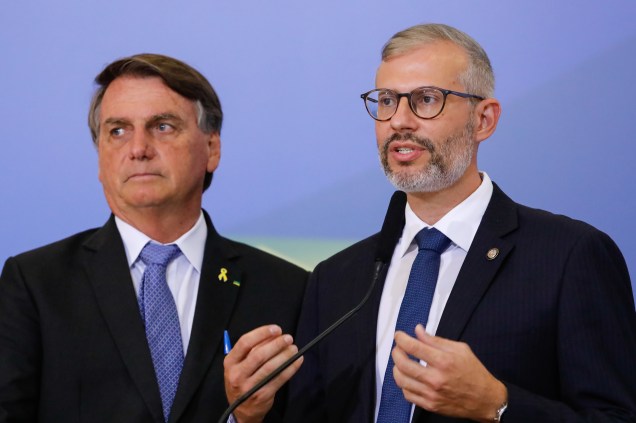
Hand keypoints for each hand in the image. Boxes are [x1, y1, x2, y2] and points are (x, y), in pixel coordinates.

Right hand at [223, 325, 303, 422]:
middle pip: (258, 355)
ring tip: (294, 348)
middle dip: (276, 344)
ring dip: (285, 355)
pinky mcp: (262, 395)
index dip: (262, 333)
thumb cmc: (242, 380)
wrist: (241, 408)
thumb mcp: (239, 365)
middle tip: (288, 338)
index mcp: (230, 362)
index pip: (245, 342)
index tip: (276, 329)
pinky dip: (291, 368)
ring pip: (270, 367)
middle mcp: (237, 374)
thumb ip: (252, 350)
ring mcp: (249, 386)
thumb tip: (273, 336)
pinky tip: (297, 361)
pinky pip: (279, 378)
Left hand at [392, 324, 506, 421]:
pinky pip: (407, 394)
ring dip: (396, 368)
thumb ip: (436, 340)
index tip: (399, 335)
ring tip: (401, 362)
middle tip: (398, 347)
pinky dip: (404, 384)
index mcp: (444, 361)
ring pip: (401, 380)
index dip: (401, 338)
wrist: (485, 399)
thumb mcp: (460, 349)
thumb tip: (418, 330)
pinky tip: (409, 377)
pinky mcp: (430, 405)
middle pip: (402, 363)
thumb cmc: (474, 372)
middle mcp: (436, 378)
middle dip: (396, 352)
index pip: (413, 347)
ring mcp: (431, 394)